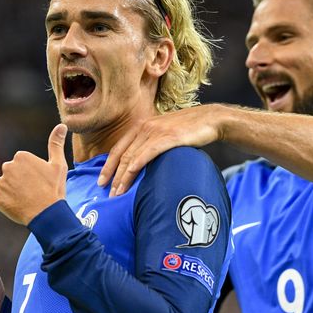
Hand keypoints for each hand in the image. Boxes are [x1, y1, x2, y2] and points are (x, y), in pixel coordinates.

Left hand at [0, 124, 68, 225]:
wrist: (47, 213)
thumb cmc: (54, 188)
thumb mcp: (59, 164)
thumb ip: (56, 143)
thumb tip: (62, 125)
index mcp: (22, 156)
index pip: (24, 163)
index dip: (33, 172)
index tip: (41, 180)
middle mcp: (8, 166)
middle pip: (13, 172)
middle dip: (21, 180)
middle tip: (35, 191)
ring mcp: (1, 182)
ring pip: (5, 184)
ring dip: (12, 190)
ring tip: (27, 200)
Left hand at [98, 104, 222, 196]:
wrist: (210, 119)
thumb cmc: (190, 129)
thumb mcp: (165, 132)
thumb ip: (152, 143)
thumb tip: (143, 162)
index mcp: (142, 125)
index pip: (118, 148)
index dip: (108, 165)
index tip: (102, 180)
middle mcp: (145, 127)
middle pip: (121, 154)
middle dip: (112, 175)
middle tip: (106, 192)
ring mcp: (155, 132)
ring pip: (131, 157)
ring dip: (122, 177)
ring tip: (117, 193)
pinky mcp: (167, 138)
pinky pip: (146, 154)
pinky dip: (135, 168)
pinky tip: (129, 179)